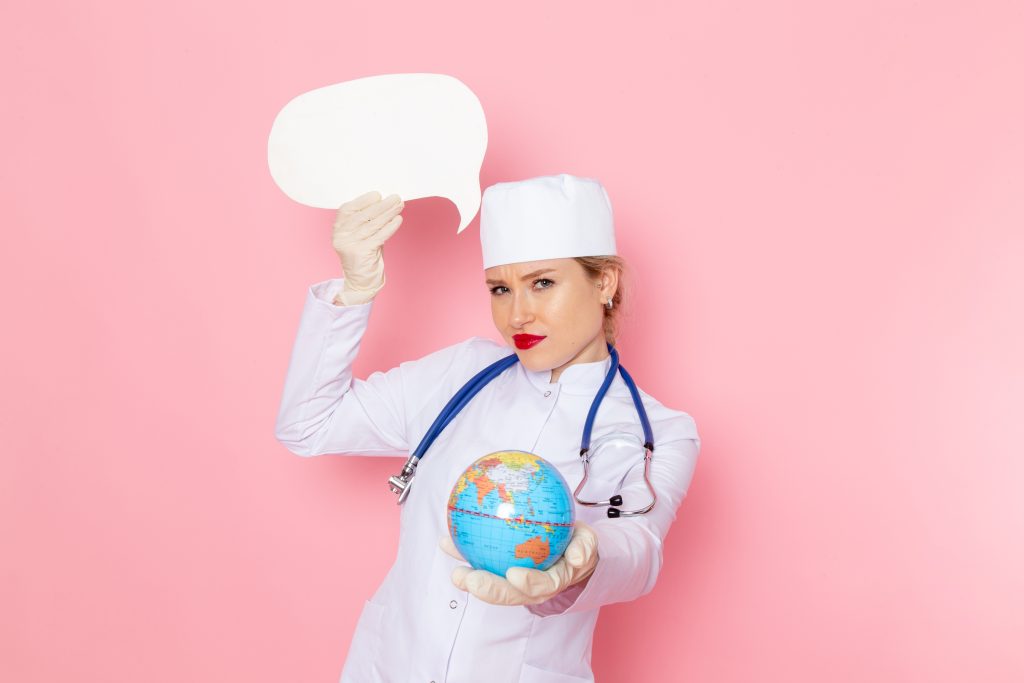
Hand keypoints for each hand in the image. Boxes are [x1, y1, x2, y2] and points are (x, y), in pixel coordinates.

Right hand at [331, 191, 404, 304]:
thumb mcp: (362, 235)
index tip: (377, 195)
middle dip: (381, 205)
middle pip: (362, 216)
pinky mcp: (360, 253)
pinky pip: (379, 236)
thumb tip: (385, 203)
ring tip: (399, 206)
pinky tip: (398, 219)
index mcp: (338, 228)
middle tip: (395, 198)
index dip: (363, 201)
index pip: (348, 209)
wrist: (361, 280)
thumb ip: (367, 220)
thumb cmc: (364, 254)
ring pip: (372, 225)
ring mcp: (349, 245)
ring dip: (388, 213)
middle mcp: (341, 236)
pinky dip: (390, 227)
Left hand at [438, 521, 598, 606]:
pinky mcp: (500, 571)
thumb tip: (578, 558)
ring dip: (470, 579)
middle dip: (487, 589)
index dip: (527, 584)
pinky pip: (482, 564)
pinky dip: (463, 554)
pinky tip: (445, 541)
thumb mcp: (587, 544)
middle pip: (509, 594)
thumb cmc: (576, 545)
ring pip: (492, 585)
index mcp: (551, 581)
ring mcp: (513, 582)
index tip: (514, 574)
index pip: (540, 587)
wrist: (568, 552)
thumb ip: (584, 549)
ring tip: (454, 570)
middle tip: (467, 578)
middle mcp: (529, 587)